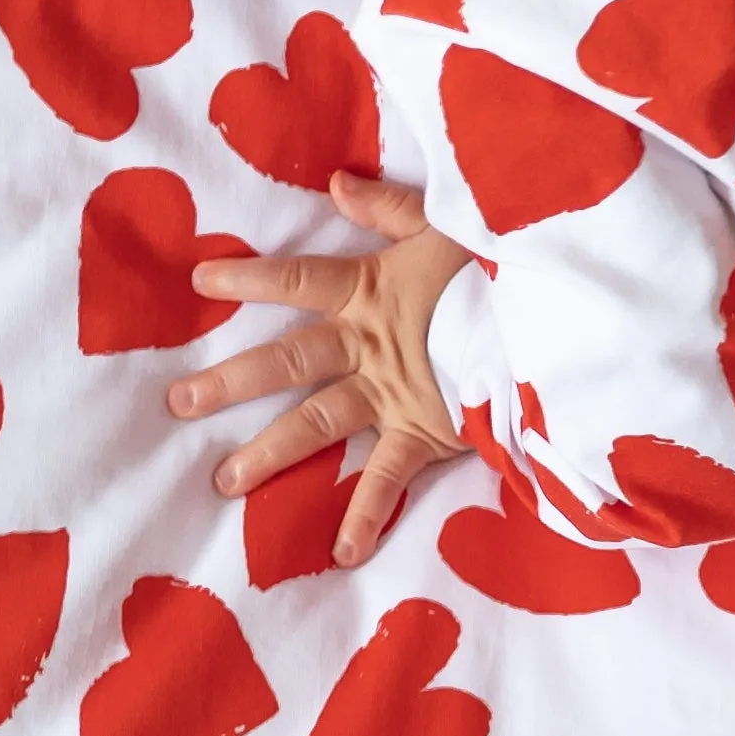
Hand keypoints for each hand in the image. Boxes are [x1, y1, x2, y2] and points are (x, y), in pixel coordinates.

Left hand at [167, 169, 481, 568]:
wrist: (556, 315)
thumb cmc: (503, 266)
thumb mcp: (449, 224)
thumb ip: (391, 209)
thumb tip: (336, 182)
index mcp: (372, 290)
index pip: (298, 281)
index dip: (250, 279)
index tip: (199, 282)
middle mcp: (370, 345)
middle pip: (288, 361)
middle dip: (230, 381)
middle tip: (178, 404)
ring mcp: (394, 393)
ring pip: (319, 422)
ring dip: (270, 452)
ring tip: (224, 482)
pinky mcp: (427, 431)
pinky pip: (390, 479)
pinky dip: (367, 516)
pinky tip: (341, 553)